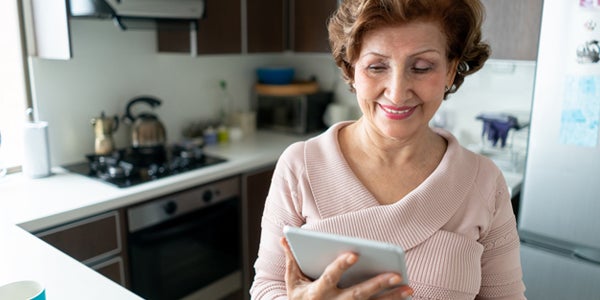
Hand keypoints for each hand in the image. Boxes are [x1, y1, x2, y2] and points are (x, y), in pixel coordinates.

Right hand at [281, 237, 413, 299]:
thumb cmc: (299, 299)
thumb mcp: (292, 282)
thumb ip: (291, 259)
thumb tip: (284, 238)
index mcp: (317, 292)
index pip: (330, 277)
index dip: (341, 265)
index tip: (355, 253)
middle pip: (358, 294)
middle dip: (377, 284)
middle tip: (397, 274)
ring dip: (391, 298)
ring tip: (409, 287)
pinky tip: (405, 297)